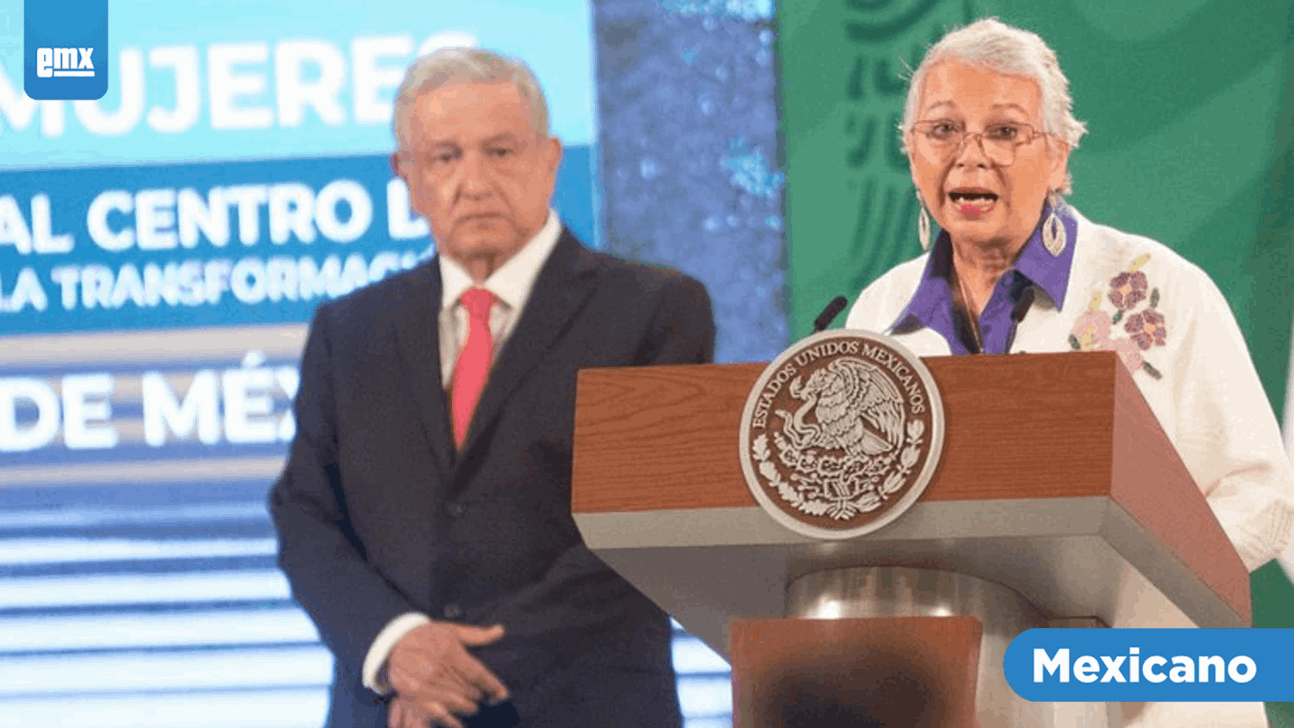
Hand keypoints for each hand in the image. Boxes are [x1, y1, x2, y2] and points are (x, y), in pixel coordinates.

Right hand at [386, 621, 508, 727]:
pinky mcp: (414, 695)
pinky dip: (449, 717)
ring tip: (472, 706)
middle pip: (468, 690)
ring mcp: (425, 684)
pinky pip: (437, 711)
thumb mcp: (452, 630)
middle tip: (484, 698)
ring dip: (466, 706)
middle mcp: (438, 669)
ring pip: (455, 702)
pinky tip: (457, 721)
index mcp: (449, 652)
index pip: (477, 673)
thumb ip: (477, 635)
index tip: (502, 694)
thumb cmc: (428, 636)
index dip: (493, 686)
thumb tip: (500, 631)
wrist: (397, 642)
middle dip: (479, 696)